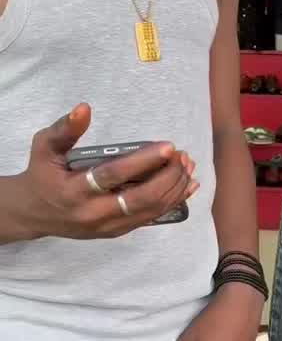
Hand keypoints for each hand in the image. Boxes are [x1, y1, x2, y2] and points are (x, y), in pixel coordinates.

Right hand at [14, 104, 197, 239]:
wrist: (33, 213)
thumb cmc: (41, 174)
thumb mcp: (44, 147)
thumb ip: (65, 129)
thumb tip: (84, 108)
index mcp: (74, 191)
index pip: (114, 175)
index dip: (144, 161)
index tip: (168, 146)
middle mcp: (93, 214)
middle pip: (140, 199)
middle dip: (167, 177)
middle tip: (182, 156)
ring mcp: (107, 227)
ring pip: (150, 211)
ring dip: (174, 189)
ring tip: (188, 166)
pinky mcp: (117, 232)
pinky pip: (150, 218)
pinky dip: (172, 202)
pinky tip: (187, 186)